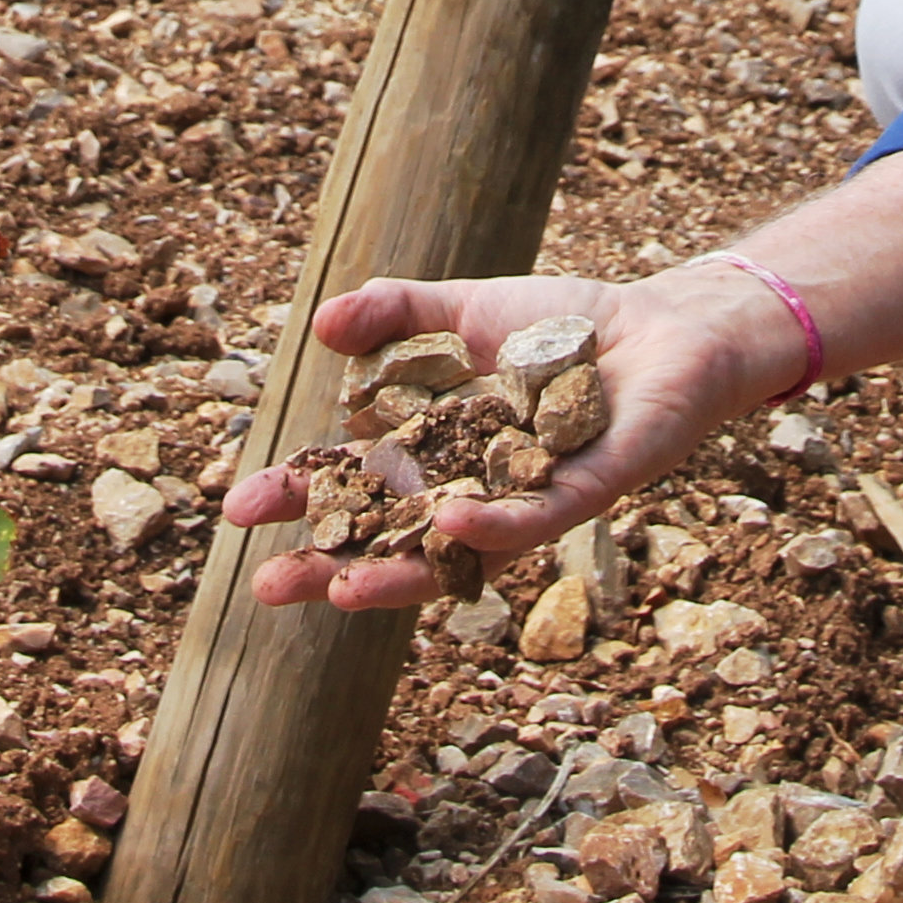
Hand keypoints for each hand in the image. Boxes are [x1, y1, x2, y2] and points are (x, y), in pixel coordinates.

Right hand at [218, 264, 791, 614]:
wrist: (665, 324)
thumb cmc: (566, 325)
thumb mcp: (464, 312)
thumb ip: (396, 315)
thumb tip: (320, 325)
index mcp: (441, 455)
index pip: (357, 487)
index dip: (301, 502)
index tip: (237, 512)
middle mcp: (477, 490)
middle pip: (392, 539)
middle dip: (330, 563)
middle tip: (265, 586)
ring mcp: (528, 499)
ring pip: (458, 551)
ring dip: (402, 574)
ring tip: (343, 590)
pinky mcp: (588, 491)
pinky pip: (537, 518)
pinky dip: (496, 523)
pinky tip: (454, 523)